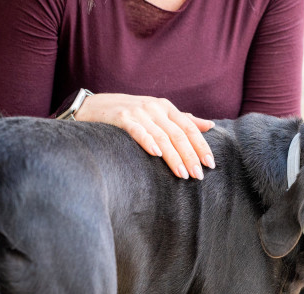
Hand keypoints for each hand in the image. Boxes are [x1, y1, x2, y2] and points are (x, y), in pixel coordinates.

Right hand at [75, 93, 214, 179]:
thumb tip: (210, 126)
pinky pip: (138, 131)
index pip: (189, 128)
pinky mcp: (122, 118)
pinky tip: (156, 153)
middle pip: (178, 134)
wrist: (94, 107)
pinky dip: (148, 141)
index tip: (210, 164)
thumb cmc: (130, 114)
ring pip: (162, 137)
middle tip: (198, 175)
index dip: (201, 146)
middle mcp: (155, 108)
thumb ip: (183, 120)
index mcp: (167, 108)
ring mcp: (139, 113)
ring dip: (174, 157)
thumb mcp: (158, 113)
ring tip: (182, 174)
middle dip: (190, 156)